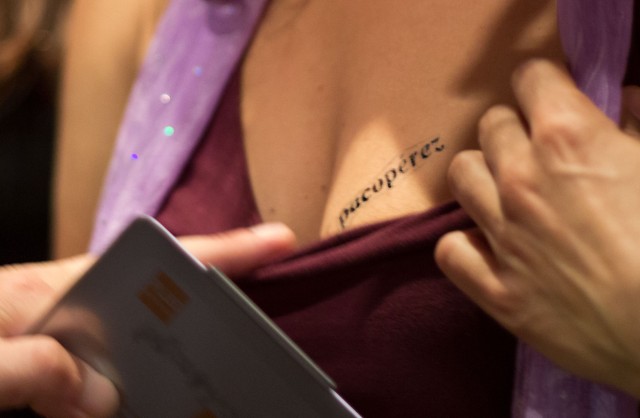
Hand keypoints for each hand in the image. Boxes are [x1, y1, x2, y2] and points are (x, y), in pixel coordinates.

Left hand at [0, 223, 294, 416]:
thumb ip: (33, 364)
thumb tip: (99, 389)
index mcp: (54, 284)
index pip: (156, 257)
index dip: (223, 248)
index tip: (278, 239)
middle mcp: (63, 304)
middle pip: (156, 295)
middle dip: (206, 302)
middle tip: (249, 335)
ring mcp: (54, 338)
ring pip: (130, 342)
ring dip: (164, 360)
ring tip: (199, 380)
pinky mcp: (42, 370)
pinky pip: (100, 377)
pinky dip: (125, 391)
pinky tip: (132, 404)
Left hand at [435, 59, 639, 397]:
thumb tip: (621, 101)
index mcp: (568, 140)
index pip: (530, 79)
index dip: (544, 85)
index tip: (554, 100)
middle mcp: (521, 179)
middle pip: (491, 125)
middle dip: (514, 128)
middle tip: (538, 151)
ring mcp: (502, 236)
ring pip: (462, 175)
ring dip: (484, 175)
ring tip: (509, 191)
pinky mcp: (495, 290)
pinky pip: (450, 249)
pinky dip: (467, 244)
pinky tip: (490, 246)